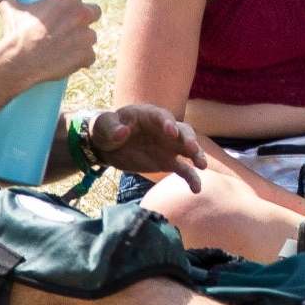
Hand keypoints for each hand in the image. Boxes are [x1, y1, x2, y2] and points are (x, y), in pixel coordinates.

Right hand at [0, 0, 99, 87]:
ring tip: (66, 45)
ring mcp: (87, 36)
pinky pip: (89, 56)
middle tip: (72, 23)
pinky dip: (81, 59)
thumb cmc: (16, 33)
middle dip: (85, 16)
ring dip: (82, 39)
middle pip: (94, 11)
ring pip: (91, 35)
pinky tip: (70, 60)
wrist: (20, 61)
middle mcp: (82, 14)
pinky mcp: (87, 55)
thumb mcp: (10, 10)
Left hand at [89, 105, 207, 183]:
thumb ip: (111, 128)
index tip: (171, 132)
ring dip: (197, 155)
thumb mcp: (102, 126)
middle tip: (192, 149)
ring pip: (188, 149)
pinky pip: (184, 169)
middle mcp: (164, 129)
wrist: (107, 146)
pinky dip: (191, 178)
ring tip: (202, 166)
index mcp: (149, 115)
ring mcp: (168, 146)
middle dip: (189, 139)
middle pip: (183, 131)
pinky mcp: (168, 162)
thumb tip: (122, 133)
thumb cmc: (105, 130)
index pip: (162, 116)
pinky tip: (196, 189)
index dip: (168, 123)